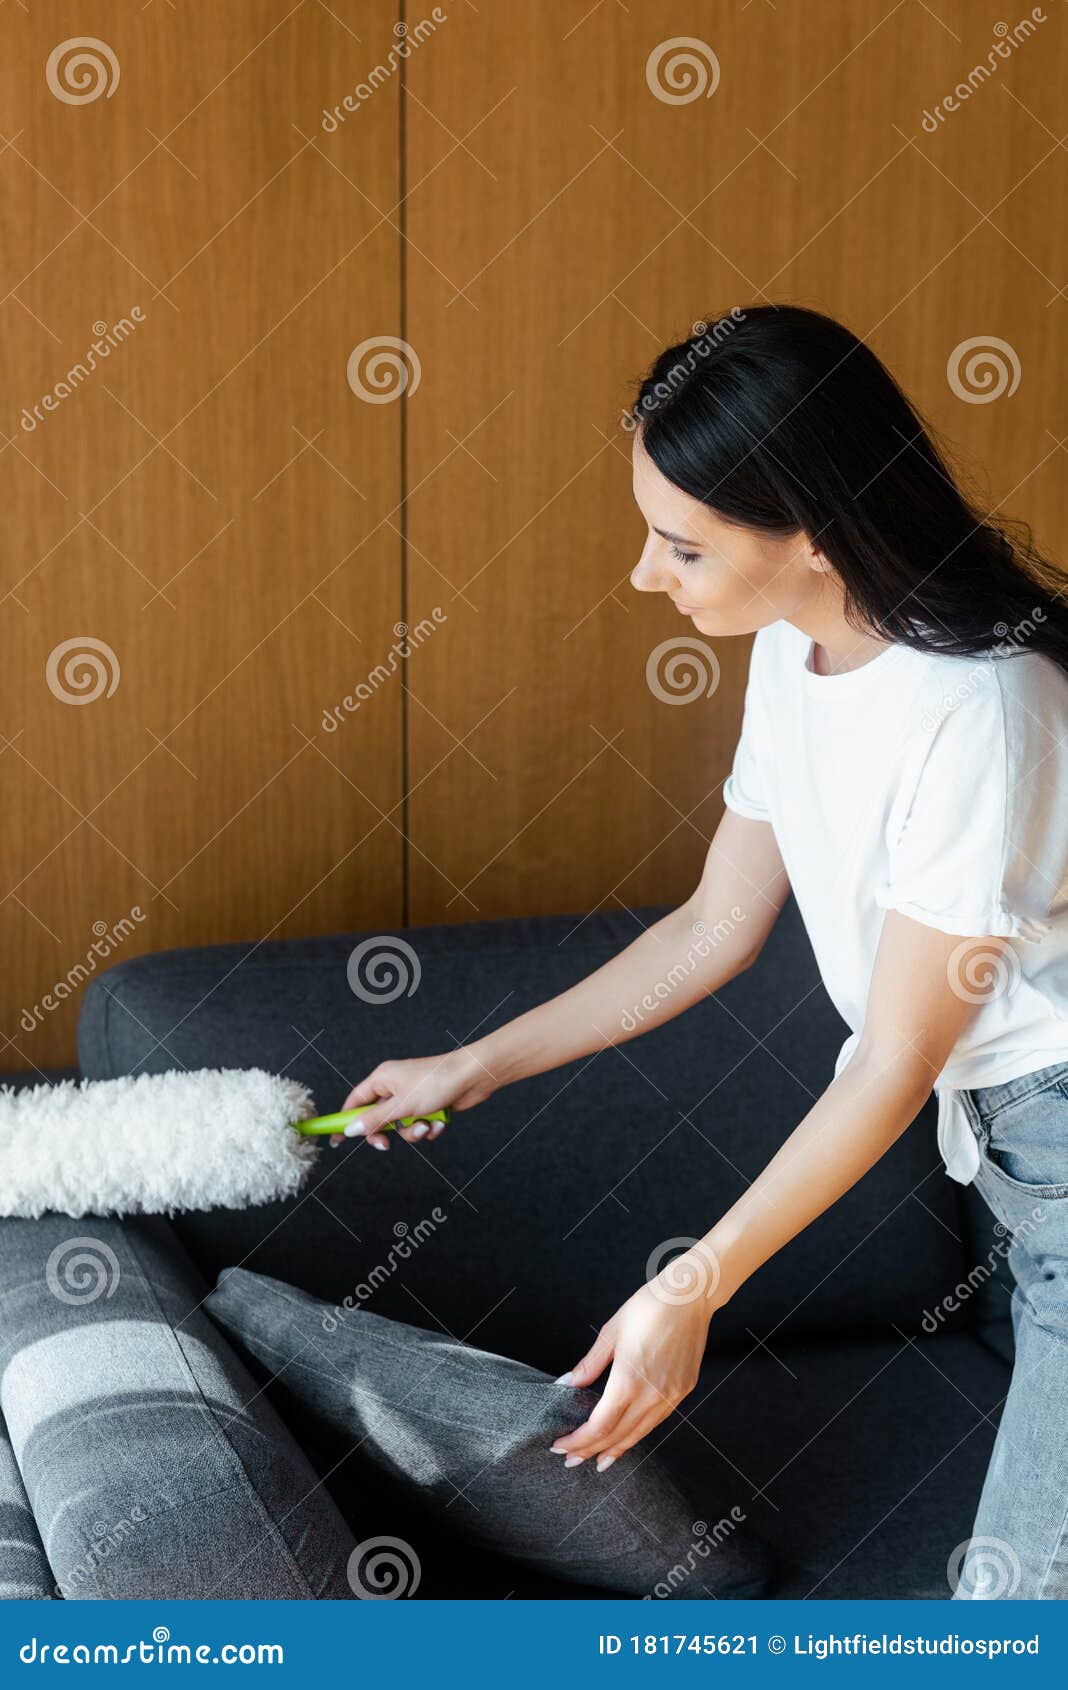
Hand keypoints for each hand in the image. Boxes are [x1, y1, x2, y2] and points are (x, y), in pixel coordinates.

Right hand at [330, 1047, 495, 1148]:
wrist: (473, 1076)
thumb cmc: (437, 1082)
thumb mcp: (401, 1106)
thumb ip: (374, 1120)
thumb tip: (350, 1130)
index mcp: (382, 1079)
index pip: (355, 1102)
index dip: (345, 1120)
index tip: (336, 1140)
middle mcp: (395, 1087)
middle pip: (378, 1119)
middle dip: (387, 1133)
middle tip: (387, 1145)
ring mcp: (413, 1097)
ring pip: (402, 1126)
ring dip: (414, 1131)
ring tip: (427, 1124)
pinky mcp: (429, 1106)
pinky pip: (420, 1125)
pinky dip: (429, 1127)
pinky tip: (440, 1121)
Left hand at [549, 1247, 722, 1471]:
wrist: (689, 1297)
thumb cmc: (647, 1308)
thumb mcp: (610, 1333)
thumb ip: (589, 1365)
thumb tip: (566, 1386)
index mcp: (628, 1381)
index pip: (599, 1426)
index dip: (578, 1441)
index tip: (560, 1447)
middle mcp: (651, 1395)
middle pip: (617, 1436)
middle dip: (590, 1452)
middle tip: (571, 1462)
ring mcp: (670, 1396)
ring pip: (639, 1434)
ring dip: (615, 1450)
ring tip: (597, 1461)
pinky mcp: (683, 1391)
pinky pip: (656, 1421)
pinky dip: (638, 1434)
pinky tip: (627, 1437)